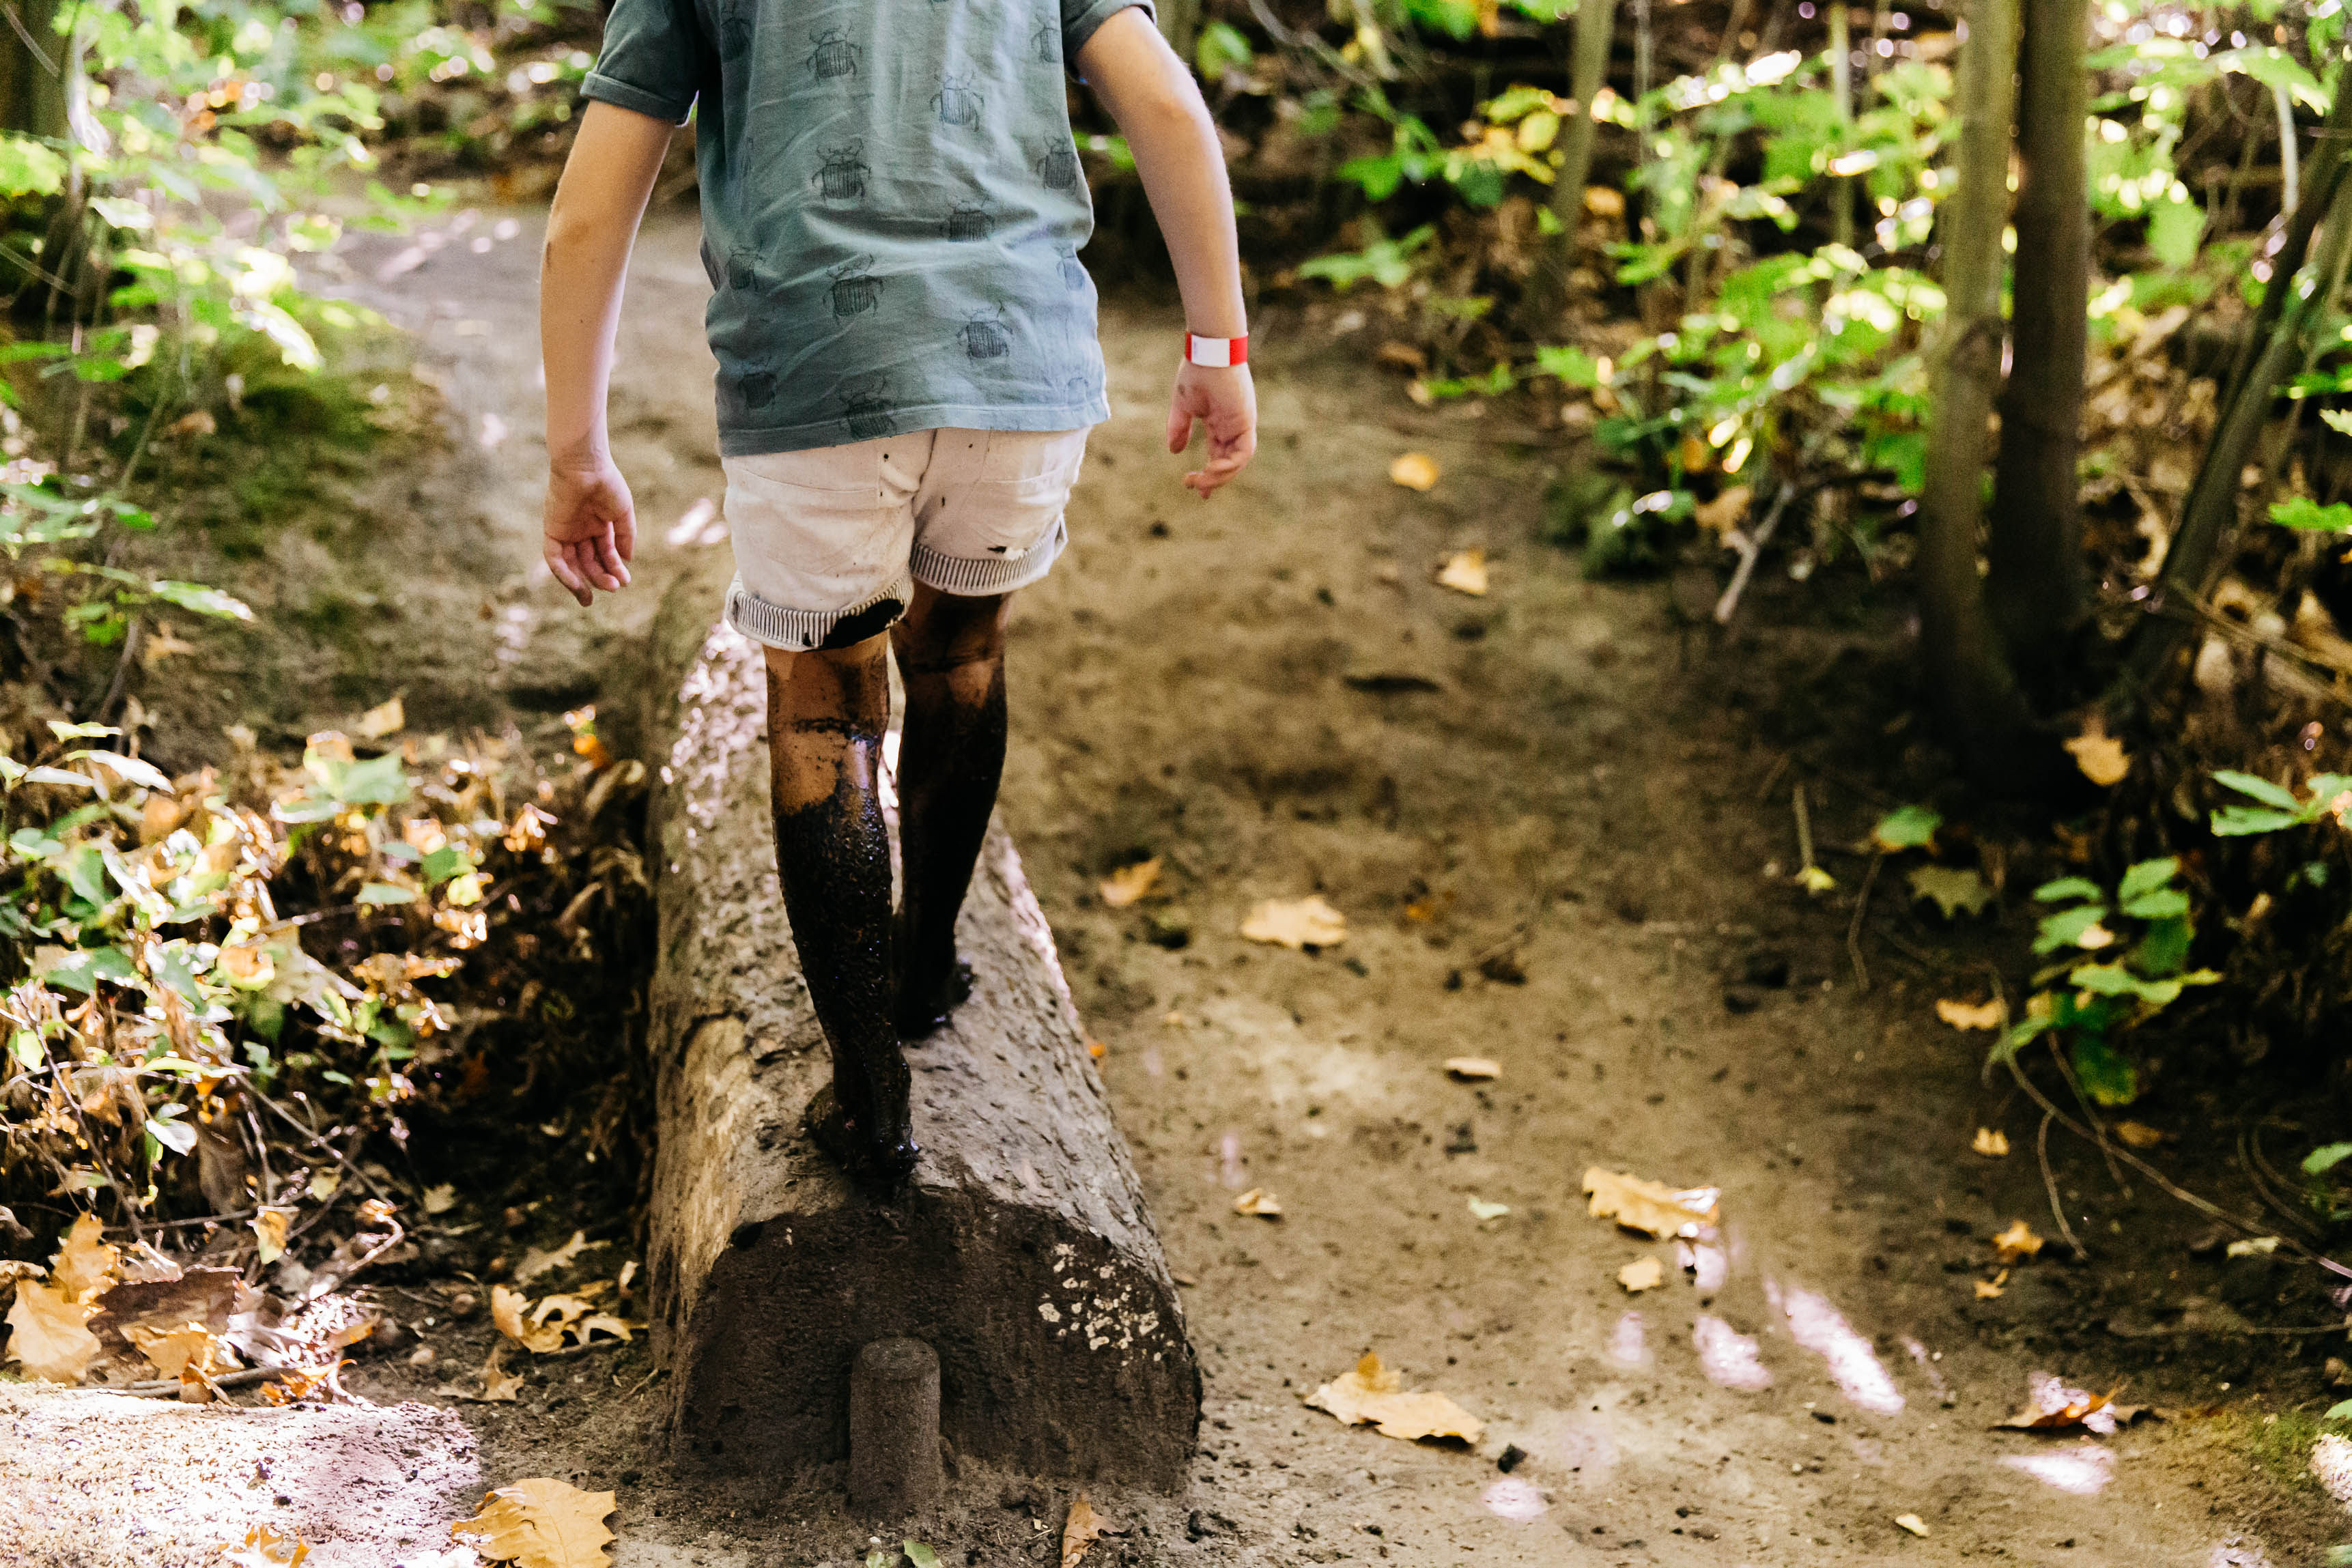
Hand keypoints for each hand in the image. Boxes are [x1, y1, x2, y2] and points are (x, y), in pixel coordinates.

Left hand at [542, 456, 635, 606]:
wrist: (586, 466)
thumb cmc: (606, 484)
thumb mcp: (622, 514)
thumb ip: (625, 537)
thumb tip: (627, 560)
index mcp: (598, 525)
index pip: (605, 553)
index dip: (614, 568)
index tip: (624, 581)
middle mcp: (581, 530)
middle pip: (589, 561)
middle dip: (601, 576)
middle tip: (614, 588)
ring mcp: (566, 531)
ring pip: (572, 564)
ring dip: (584, 580)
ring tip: (596, 594)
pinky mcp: (552, 531)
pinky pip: (555, 559)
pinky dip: (564, 573)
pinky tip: (578, 585)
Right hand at [1165, 361, 1256, 497]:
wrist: (1208, 352)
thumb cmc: (1195, 372)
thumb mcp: (1182, 406)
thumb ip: (1179, 428)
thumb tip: (1173, 451)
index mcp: (1219, 423)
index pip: (1218, 454)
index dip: (1209, 474)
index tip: (1196, 488)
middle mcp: (1233, 427)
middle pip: (1228, 462)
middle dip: (1213, 480)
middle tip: (1195, 488)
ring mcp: (1241, 425)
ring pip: (1236, 462)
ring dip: (1219, 476)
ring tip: (1200, 481)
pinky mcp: (1246, 421)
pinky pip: (1242, 453)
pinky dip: (1229, 465)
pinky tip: (1211, 468)